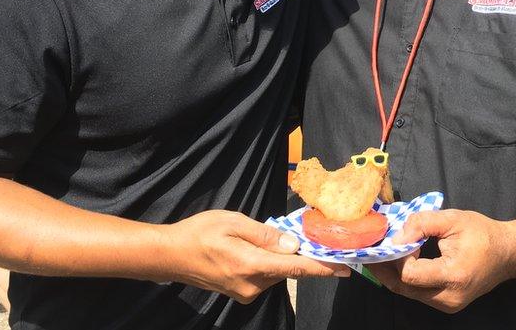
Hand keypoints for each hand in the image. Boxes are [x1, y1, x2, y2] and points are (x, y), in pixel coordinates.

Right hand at [164, 210, 347, 303]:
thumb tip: (293, 244)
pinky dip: (268, 262)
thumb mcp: (233, 222)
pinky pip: (264, 276)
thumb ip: (265, 235)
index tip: (345, 268)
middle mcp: (252, 285)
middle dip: (298, 252)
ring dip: (280, 257)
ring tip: (264, 237)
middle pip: (288, 269)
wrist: (170, 255)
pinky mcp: (240, 293)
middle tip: (299, 232)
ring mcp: (245, 292)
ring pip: (276, 272)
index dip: (323, 267)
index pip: (296, 267)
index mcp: (251, 265)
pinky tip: (255, 248)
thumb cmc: (199, 233)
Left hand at [368, 210, 514, 313]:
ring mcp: (447, 305)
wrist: (507, 254)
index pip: (410, 274)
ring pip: (407, 292)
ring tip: (381, 253)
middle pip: (403, 287)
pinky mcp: (446, 304)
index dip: (397, 256)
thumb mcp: (452, 219)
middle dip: (385, 268)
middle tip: (369, 249)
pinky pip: (417, 293)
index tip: (396, 237)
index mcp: (454, 276)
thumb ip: (422, 223)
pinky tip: (397, 262)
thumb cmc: (482, 233)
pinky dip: (404, 278)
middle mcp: (449, 297)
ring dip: (392, 273)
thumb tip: (395, 236)